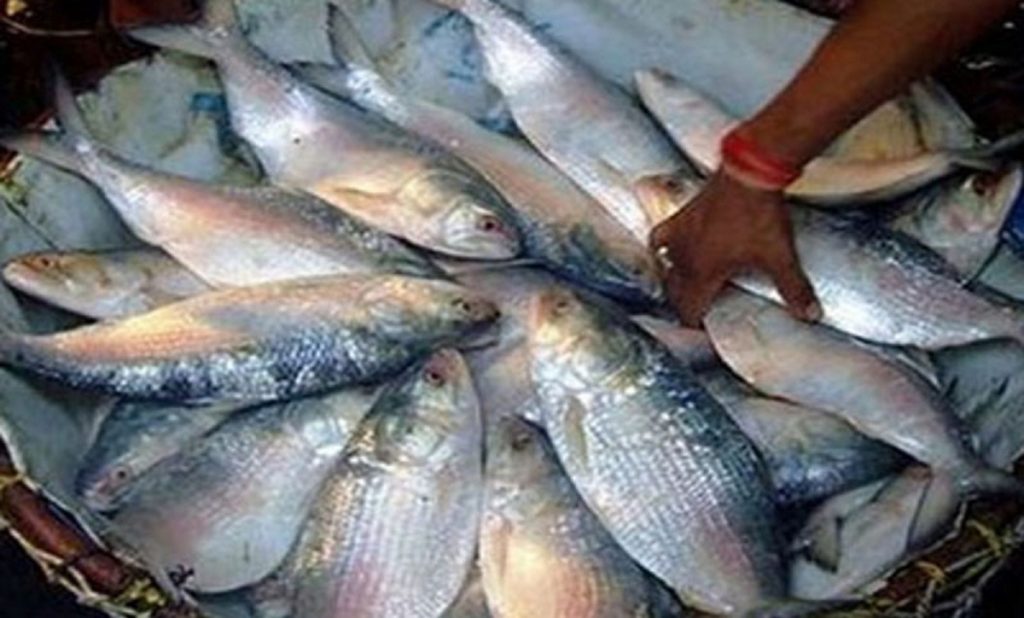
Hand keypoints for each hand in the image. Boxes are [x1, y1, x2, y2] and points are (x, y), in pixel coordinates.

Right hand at [646, 171, 820, 326]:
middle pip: (675, 294)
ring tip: (688, 288)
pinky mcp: (681, 217)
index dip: (695, 325)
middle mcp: (684, 259)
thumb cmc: (760, 216)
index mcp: (703, 274)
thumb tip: (811, 314)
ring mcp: (679, 237)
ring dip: (674, 282)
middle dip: (686, 306)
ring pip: (666, 269)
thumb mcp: (779, 257)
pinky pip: (659, 239)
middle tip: (701, 310)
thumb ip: (794, 289)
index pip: (688, 311)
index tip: (705, 329)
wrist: (749, 174)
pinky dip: (661, 249)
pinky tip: (669, 251)